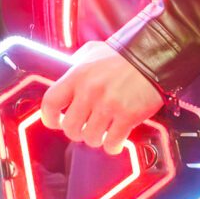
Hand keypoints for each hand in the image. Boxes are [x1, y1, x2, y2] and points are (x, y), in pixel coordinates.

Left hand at [40, 40, 164, 154]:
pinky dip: (112, 146)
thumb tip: (65, 70)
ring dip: (95, 139)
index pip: (51, 102)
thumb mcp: (93, 52)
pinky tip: (115, 140)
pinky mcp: (128, 116)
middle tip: (83, 129)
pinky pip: (112, 142)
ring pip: (91, 138)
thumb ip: (77, 62)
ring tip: (101, 132)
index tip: (54, 122)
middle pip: (70, 127)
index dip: (49, 117)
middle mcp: (90, 92)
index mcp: (77, 76)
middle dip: (76, 132)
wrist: (150, 57)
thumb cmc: (121, 55)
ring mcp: (108, 105)